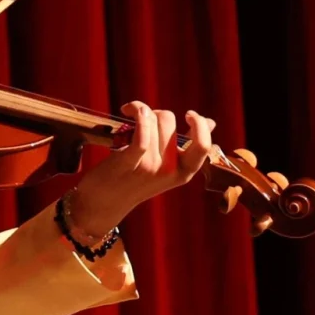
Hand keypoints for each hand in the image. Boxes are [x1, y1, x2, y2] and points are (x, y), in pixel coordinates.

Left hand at [69, 101, 215, 237]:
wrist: (102, 204)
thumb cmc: (133, 180)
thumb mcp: (165, 167)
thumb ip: (187, 146)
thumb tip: (212, 122)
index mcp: (183, 172)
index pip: (203, 146)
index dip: (200, 125)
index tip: (188, 114)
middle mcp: (169, 171)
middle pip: (169, 122)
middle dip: (155, 113)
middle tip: (142, 118)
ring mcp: (149, 168)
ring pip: (152, 121)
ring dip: (139, 111)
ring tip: (129, 116)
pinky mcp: (128, 164)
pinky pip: (141, 136)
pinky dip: (138, 116)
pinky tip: (128, 110)